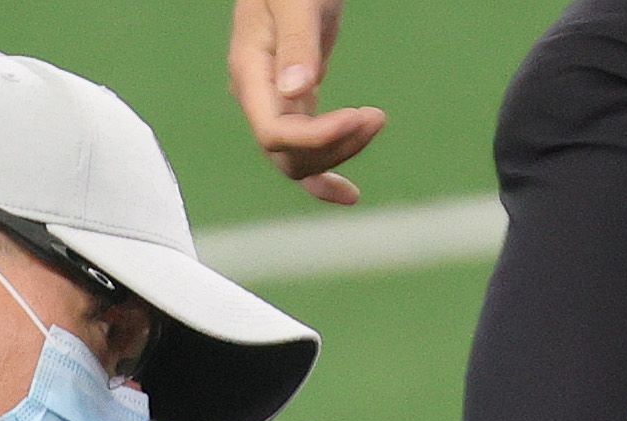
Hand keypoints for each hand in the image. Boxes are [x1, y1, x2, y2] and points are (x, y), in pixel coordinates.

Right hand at [228, 0, 385, 203]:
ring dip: (340, 152)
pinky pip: (305, 151)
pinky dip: (326, 173)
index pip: (274, 132)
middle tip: (376, 116)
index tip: (360, 116)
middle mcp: (256, 96)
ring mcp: (273, 104)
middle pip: (288, 155)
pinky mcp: (294, 104)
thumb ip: (296, 43)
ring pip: (300, 158)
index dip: (317, 137)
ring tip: (377, 120)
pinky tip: (350, 195)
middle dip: (334, 146)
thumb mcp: (295, 0)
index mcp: (250, 73)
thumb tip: (296, 92)